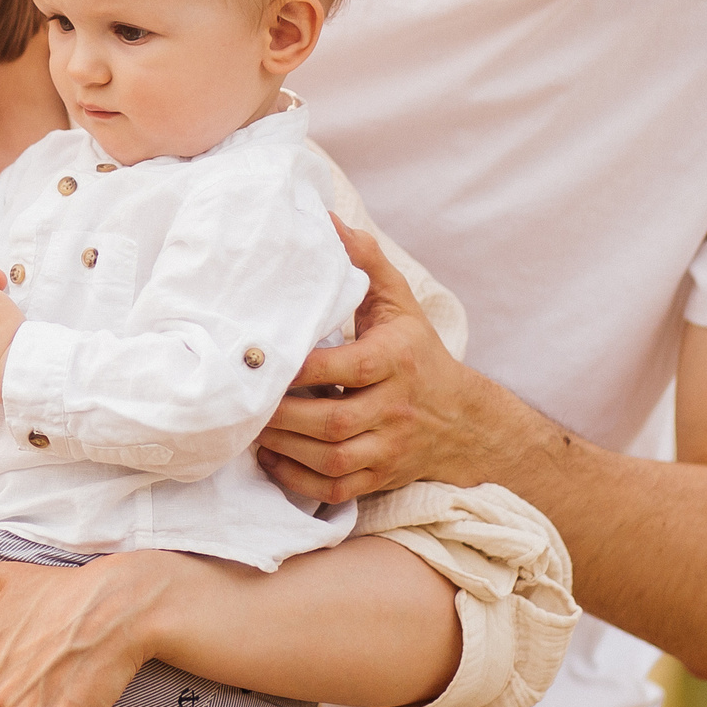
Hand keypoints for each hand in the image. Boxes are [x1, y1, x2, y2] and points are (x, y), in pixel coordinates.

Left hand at [254, 216, 497, 501]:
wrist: (462, 420)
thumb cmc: (417, 353)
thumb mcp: (398, 301)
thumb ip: (364, 258)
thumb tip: (325, 217)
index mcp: (397, 360)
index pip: (347, 367)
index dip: (303, 370)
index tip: (268, 360)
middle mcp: (395, 408)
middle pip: (332, 421)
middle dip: (281, 415)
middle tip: (243, 398)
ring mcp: (389, 448)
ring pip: (331, 459)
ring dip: (283, 447)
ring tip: (249, 426)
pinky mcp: (379, 477)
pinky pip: (334, 489)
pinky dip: (297, 479)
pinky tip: (271, 457)